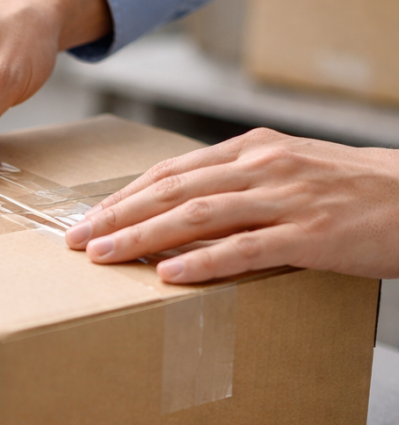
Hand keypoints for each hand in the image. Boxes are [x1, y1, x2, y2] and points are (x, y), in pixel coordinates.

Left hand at [65, 128, 398, 282]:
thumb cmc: (350, 191)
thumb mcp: (288, 172)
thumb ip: (237, 185)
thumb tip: (182, 213)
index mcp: (252, 150)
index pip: (171, 172)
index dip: (125, 196)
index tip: (90, 218)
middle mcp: (262, 167)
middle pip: (172, 190)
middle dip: (116, 216)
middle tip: (75, 240)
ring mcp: (286, 199)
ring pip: (198, 215)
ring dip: (142, 236)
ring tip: (103, 256)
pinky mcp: (311, 235)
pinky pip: (246, 249)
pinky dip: (203, 262)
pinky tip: (168, 274)